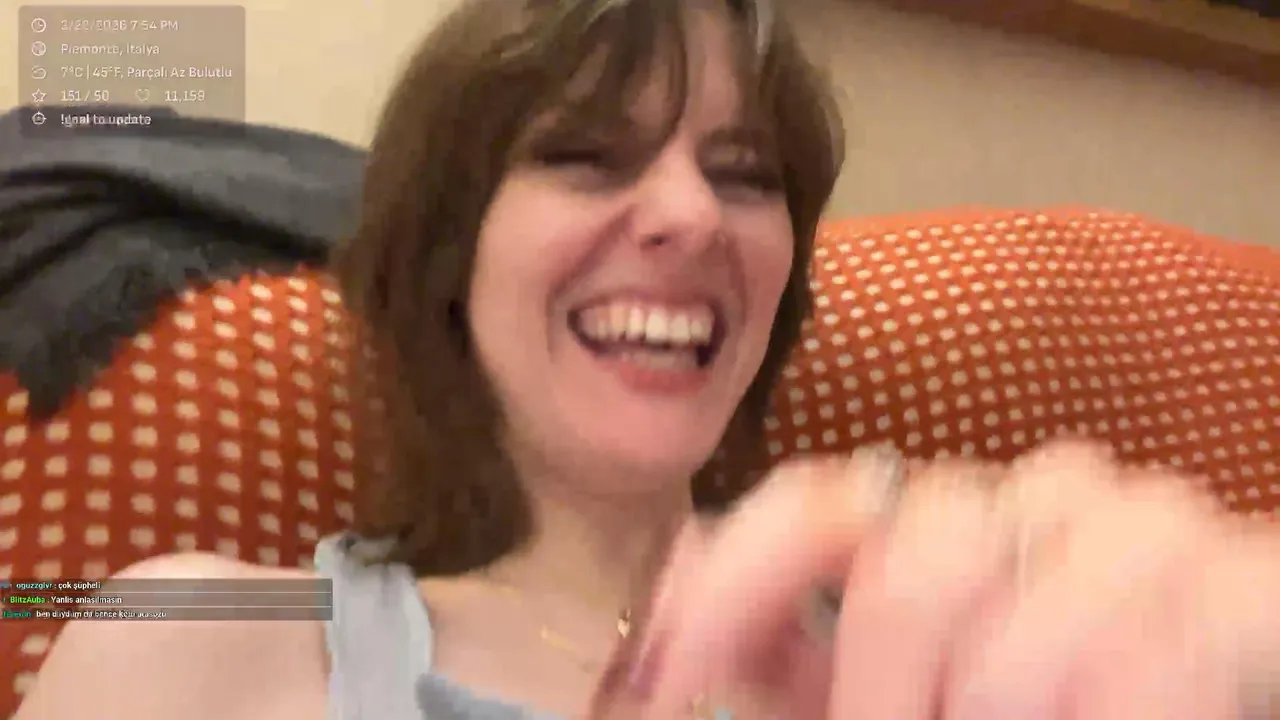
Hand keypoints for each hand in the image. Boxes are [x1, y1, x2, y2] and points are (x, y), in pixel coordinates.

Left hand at [629, 440, 1279, 718]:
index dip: (729, 585)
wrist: (1200, 685)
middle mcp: (1029, 496)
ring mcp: (1138, 528)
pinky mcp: (1238, 582)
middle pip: (915, 568)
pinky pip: (1154, 662)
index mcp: (938, 512)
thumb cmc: (1040, 695)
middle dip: (878, 702)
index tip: (666, 680)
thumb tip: (643, 672)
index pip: (811, 501)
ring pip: (1026, 638)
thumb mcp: (895, 690)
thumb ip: (785, 667)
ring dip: (990, 717)